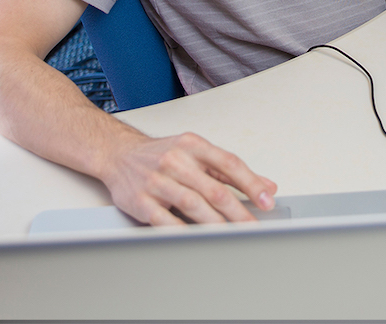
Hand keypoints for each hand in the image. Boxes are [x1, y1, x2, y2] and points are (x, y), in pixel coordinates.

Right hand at [100, 130, 277, 225]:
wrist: (119, 154)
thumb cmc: (162, 153)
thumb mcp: (197, 152)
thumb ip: (230, 170)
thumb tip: (265, 185)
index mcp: (194, 146)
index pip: (229, 164)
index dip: (251, 183)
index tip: (266, 199)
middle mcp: (176, 161)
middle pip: (214, 189)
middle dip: (238, 211)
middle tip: (253, 225)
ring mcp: (158, 181)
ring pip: (193, 205)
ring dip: (216, 224)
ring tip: (233, 235)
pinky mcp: (142, 201)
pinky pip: (166, 221)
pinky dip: (185, 232)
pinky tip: (199, 239)